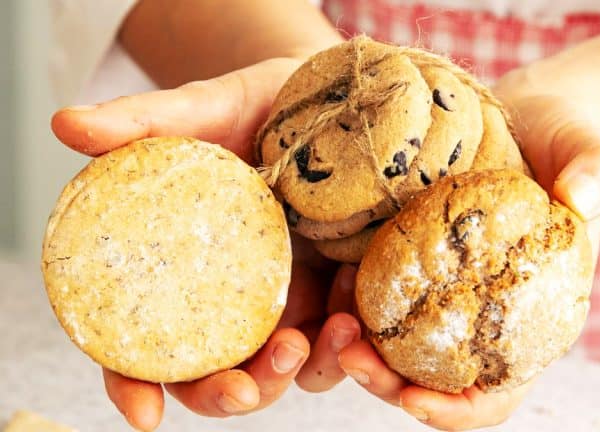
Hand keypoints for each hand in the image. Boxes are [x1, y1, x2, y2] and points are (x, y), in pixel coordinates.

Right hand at [51, 58, 361, 430]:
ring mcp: (284, 300)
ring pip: (285, 370)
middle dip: (228, 395)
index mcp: (178, 271)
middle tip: (247, 384)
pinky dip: (348, 338)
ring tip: (327, 330)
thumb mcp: (203, 110)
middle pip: (215, 375)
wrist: (324, 97)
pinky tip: (353, 297)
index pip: (141, 345)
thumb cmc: (252, 106)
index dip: (134, 386)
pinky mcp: (334, 291)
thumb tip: (65, 123)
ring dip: (301, 373)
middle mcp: (227, 299)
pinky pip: (340, 338)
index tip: (146, 412)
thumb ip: (141, 122)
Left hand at [334, 87, 599, 429]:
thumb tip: (580, 195)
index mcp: (527, 323)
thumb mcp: (589, 151)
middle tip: (350, 355)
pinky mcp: (413, 265)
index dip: (458, 411)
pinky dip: (356, 302)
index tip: (414, 401)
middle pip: (430, 383)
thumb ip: (599, 173)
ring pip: (394, 350)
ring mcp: (442, 295)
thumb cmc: (564, 144)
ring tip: (335, 321)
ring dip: (359, 350)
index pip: (495, 394)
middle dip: (387, 384)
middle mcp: (480, 320)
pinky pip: (379, 298)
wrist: (526, 119)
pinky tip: (340, 278)